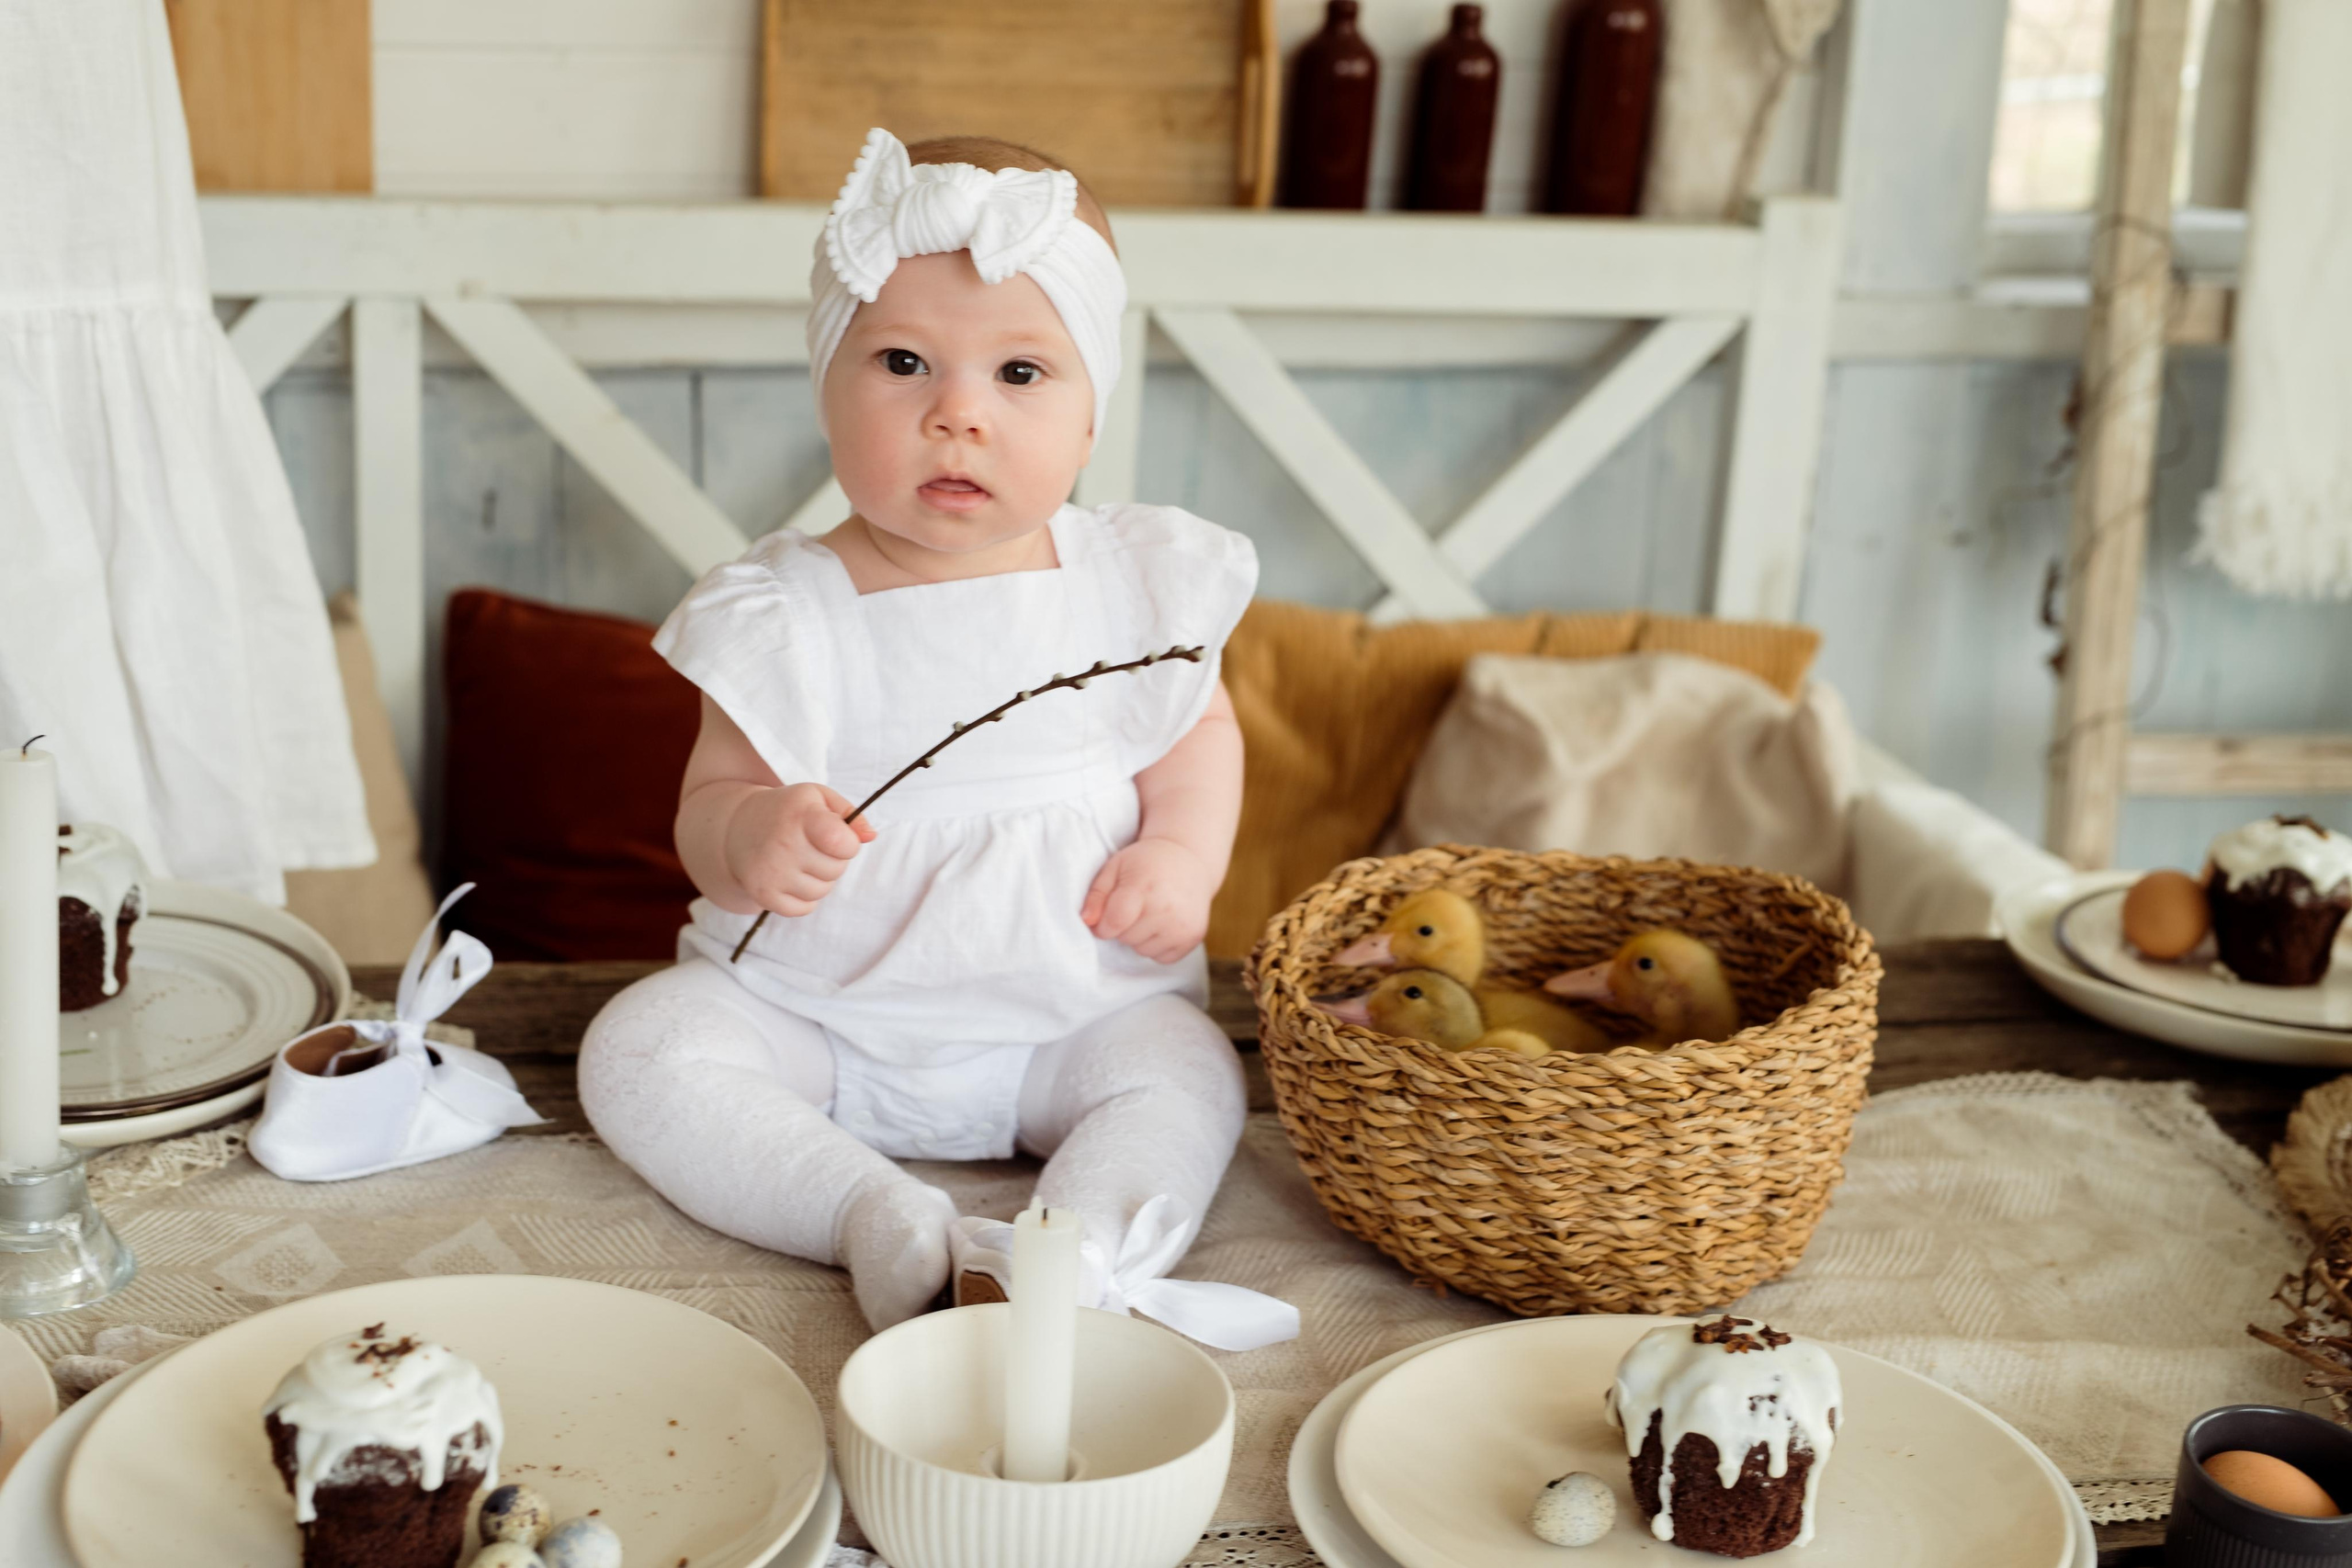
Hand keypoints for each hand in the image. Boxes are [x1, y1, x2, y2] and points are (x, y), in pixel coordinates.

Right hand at [722, 782, 875, 917]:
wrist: (738, 827)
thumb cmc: (788, 811)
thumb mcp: (818, 798)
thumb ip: (850, 815)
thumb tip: (871, 836)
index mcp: (800, 815)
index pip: (843, 843)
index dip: (848, 843)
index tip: (835, 835)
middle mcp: (783, 844)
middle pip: (837, 869)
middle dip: (833, 859)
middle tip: (812, 846)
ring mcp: (771, 872)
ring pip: (823, 891)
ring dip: (819, 878)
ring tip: (801, 860)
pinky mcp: (763, 894)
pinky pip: (805, 908)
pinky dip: (804, 897)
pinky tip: (791, 877)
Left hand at [1081, 837, 1215, 963]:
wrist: (1189, 857)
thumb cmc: (1146, 862)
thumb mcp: (1115, 867)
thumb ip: (1096, 895)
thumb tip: (1086, 922)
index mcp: (1143, 888)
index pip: (1113, 923)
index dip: (1103, 924)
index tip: (1106, 914)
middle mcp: (1166, 909)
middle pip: (1126, 938)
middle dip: (1123, 927)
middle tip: (1135, 905)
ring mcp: (1182, 925)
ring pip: (1142, 950)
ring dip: (1140, 937)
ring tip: (1151, 912)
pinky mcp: (1193, 937)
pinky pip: (1162, 957)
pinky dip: (1157, 945)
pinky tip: (1163, 923)